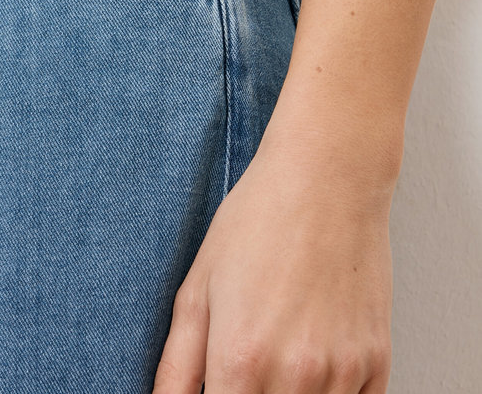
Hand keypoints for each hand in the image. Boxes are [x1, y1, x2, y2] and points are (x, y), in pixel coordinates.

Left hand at [152, 118, 394, 392]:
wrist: (326, 180)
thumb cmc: (256, 224)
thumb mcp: (196, 289)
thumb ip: (177, 365)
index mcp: (240, 359)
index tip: (216, 385)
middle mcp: (295, 376)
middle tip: (242, 366)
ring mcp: (342, 373)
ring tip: (274, 352)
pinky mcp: (377, 363)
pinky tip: (308, 354)